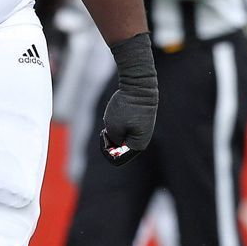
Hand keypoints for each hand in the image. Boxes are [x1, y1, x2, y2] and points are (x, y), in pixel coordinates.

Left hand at [99, 33, 156, 165]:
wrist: (139, 86)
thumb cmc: (126, 106)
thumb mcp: (113, 127)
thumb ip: (113, 140)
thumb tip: (116, 143)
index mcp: (137, 147)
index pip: (116, 159)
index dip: (106, 150)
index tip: (104, 134)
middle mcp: (142, 141)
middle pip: (118, 150)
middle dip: (108, 141)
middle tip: (106, 127)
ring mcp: (141, 132)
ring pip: (119, 139)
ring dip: (112, 132)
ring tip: (113, 119)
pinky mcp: (139, 123)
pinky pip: (123, 129)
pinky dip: (116, 124)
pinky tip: (117, 114)